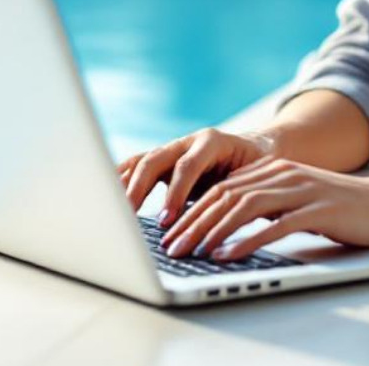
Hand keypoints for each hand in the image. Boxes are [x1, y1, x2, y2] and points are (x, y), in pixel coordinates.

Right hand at [116, 127, 277, 225]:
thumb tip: (225, 227)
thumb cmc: (261, 168)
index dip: (175, 193)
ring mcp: (172, 149)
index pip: (186, 166)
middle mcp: (187, 141)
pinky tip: (107, 200)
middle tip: (126, 217)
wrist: (260, 148)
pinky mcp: (163, 162)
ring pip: (140, 161)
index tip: (165, 220)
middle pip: (154, 159)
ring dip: (122, 185)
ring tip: (108, 210)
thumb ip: (236, 196)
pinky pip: (136, 168)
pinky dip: (120, 181)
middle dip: (138, 189)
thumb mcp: (254, 180)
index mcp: (212, 141)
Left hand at [158, 156, 368, 261]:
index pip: (220, 188)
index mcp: (273, 169)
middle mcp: (282, 174)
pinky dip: (248, 240)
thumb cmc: (340, 209)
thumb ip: (265, 206)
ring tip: (192, 252)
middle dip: (193, 222)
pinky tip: (229, 254)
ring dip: (212, 231)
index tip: (169, 234)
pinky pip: (275, 225)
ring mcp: (300, 190)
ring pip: (243, 207)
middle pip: (225, 196)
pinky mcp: (317, 210)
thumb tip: (225, 226)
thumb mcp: (295, 200)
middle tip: (170, 247)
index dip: (190, 210)